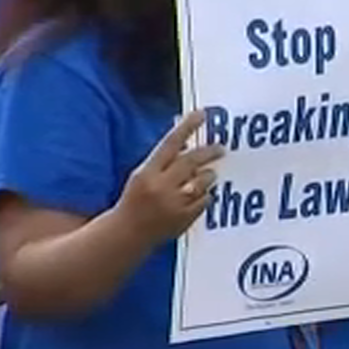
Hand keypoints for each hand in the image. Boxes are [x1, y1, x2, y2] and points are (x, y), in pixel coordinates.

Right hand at [112, 110, 223, 243]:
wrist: (127, 234)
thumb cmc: (135, 200)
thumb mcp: (142, 175)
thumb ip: (163, 160)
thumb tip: (186, 141)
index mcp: (147, 172)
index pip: (170, 143)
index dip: (187, 126)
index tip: (202, 114)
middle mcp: (161, 186)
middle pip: (191, 162)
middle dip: (209, 152)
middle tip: (221, 148)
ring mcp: (174, 204)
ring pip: (201, 182)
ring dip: (209, 175)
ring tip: (211, 174)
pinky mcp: (184, 219)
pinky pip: (205, 201)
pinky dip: (206, 195)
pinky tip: (203, 194)